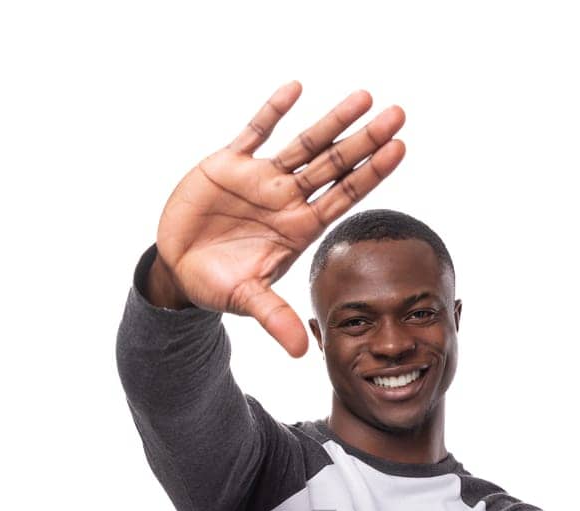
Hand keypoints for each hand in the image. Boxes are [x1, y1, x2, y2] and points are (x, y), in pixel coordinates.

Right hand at [151, 81, 406, 357]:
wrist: (178, 269)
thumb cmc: (219, 284)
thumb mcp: (247, 301)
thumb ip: (275, 319)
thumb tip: (303, 353)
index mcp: (299, 228)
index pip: (345, 196)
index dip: (372, 173)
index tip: (401, 149)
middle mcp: (287, 199)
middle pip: (334, 164)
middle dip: (365, 140)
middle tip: (397, 115)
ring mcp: (260, 179)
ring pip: (304, 143)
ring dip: (332, 120)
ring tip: (365, 96)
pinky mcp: (228, 164)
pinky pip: (255, 130)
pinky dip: (273, 110)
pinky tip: (296, 88)